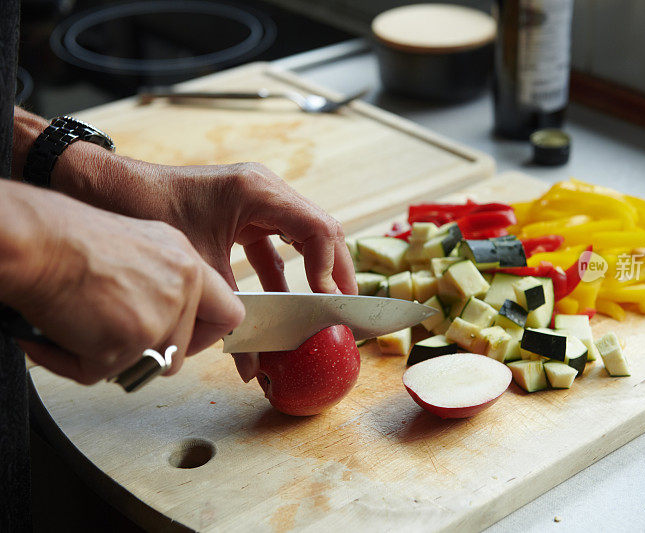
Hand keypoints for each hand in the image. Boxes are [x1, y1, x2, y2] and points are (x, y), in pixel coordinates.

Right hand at [0, 181, 243, 384]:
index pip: (228, 312)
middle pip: (181, 350)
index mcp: (185, 261)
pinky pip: (101, 373)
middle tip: (110, 336)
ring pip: (145, 367)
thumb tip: (167, 320)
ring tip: (78, 324)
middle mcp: (182, 285)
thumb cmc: (68, 239)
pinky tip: (57, 332)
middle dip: (146, 354)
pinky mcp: (132, 340)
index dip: (206, 335)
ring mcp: (161, 314)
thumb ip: (162, 281)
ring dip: (109, 358)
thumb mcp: (137, 246)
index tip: (187, 341)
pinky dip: (72, 361)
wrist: (35, 240)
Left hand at [51, 145, 355, 381]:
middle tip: (346, 308)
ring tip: (326, 307)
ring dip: (313, 273)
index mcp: (259, 192)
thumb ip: (232, 311)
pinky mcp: (244, 212)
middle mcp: (265, 190)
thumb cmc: (148, 212)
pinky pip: (274, 243)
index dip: (330, 269)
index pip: (318, 229)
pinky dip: (281, 273)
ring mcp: (256, 199)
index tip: (327, 304)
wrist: (107, 188)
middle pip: (321, 230)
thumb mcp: (197, 266)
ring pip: (302, 237)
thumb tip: (252, 364)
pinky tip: (280, 305)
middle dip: (336, 271)